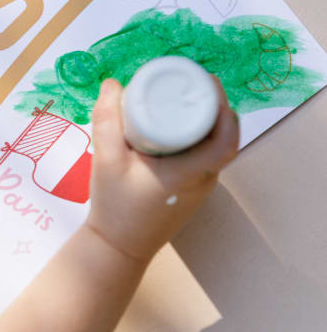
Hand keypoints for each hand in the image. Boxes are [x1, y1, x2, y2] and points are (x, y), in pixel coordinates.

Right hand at [85, 78, 239, 262]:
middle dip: (210, 106)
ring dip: (202, 122)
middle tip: (189, 83)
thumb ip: (106, 120)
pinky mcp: (189, 192)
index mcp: (191, 173)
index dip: (223, 108)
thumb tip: (113, 84)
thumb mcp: (106, 161)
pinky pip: (201, 157)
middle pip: (221, 137)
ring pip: (211, 147)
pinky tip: (172, 127)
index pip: (226, 138)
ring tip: (179, 99)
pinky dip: (193, 137)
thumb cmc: (115, 208)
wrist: (116, 248)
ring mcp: (199, 189)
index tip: (206, 83)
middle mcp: (203, 181)